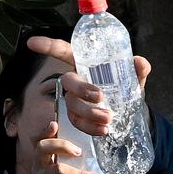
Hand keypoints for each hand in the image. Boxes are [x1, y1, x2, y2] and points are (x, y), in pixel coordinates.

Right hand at [26, 35, 151, 137]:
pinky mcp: (79, 118)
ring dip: (89, 112)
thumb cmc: (127, 91)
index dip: (48, 46)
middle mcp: (78, 81)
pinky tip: (104, 130)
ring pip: (72, 104)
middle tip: (100, 96)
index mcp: (87, 64)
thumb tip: (140, 63)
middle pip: (68, 81)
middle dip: (81, 89)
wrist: (131, 116)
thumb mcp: (134, 80)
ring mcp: (76, 100)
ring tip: (108, 118)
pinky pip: (77, 122)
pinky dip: (90, 127)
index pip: (64, 51)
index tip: (32, 43)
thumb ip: (137, 71)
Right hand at [28, 119, 97, 173]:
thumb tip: (94, 139)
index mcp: (45, 158)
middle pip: (42, 147)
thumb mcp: (83, 169)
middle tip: (79, 152)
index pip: (38, 140)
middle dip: (62, 145)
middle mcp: (38, 167)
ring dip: (79, 173)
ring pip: (58, 168)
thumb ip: (82, 156)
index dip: (44, 131)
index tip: (55, 124)